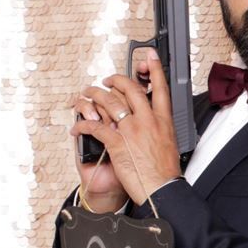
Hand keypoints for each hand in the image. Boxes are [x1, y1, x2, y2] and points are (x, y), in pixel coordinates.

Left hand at [70, 50, 182, 206]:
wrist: (162, 190)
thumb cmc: (165, 173)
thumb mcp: (169, 144)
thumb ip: (159, 128)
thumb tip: (152, 123)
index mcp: (163, 121)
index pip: (160, 88)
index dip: (155, 69)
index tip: (150, 56)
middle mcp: (147, 121)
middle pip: (130, 89)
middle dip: (115, 80)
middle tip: (107, 81)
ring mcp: (131, 131)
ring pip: (109, 102)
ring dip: (94, 96)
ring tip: (88, 96)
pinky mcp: (117, 143)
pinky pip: (95, 127)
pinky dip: (83, 125)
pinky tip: (78, 126)